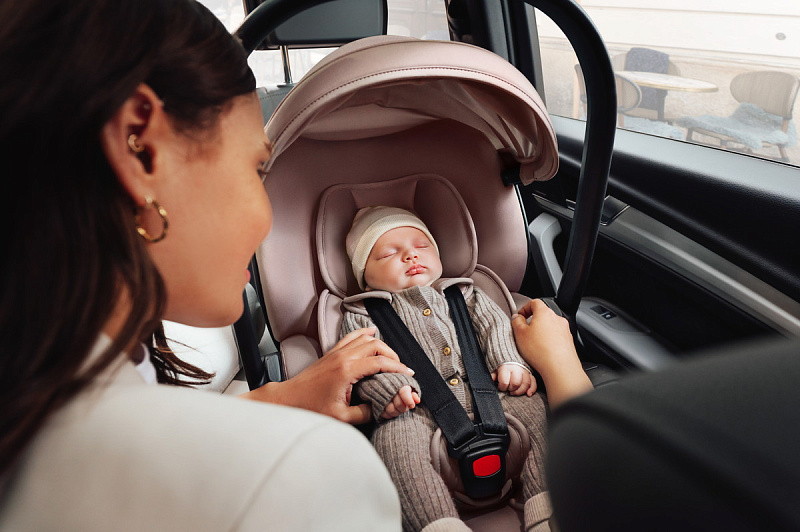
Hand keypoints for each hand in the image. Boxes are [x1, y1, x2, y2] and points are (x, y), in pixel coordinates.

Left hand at [242, 327, 414, 423]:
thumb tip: (382, 408)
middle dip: (392, 355)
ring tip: (390, 357)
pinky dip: (364, 334)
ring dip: (380, 345)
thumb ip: (365, 412)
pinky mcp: (331, 353)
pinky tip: (371, 333)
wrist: (288, 399)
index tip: (408, 374)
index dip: (397, 367)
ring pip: (365, 338)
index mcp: (347, 370)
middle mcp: (343, 357)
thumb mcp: (341, 416)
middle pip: (376, 345)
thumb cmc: (312, 408)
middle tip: (400, 368)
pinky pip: (351, 337)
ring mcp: (336, 352)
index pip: (380, 363)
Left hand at [491, 363, 535, 395]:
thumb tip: (493, 378)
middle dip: (511, 389)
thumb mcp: (495, 367)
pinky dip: (532, 389)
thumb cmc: (501, 362)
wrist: (507, 352)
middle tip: (508, 389)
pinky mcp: (530, 372)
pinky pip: (533, 381)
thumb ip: (494, 374)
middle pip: (516, 383)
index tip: (500, 387)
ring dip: (520, 391)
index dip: (502, 387)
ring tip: (514, 393)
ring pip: (526, 383)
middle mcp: (516, 368)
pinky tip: (528, 394)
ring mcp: (524, 370)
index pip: (504, 382)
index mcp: (506, 367)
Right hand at [511, 299, 591, 406]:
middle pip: (543, 314)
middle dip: (533, 322)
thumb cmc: (540, 350)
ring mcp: (565, 330)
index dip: (525, 308)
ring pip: (550, 326)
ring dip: (541, 332)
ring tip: (533, 345)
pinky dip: (549, 341)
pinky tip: (542, 351)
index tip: (520, 317)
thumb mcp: (519, 334)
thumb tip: (517, 317)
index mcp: (545, 312)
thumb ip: (516, 322)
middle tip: (524, 332)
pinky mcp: (569, 342)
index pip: (534, 302)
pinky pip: (556, 337)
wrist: (560, 367)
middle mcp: (557, 319)